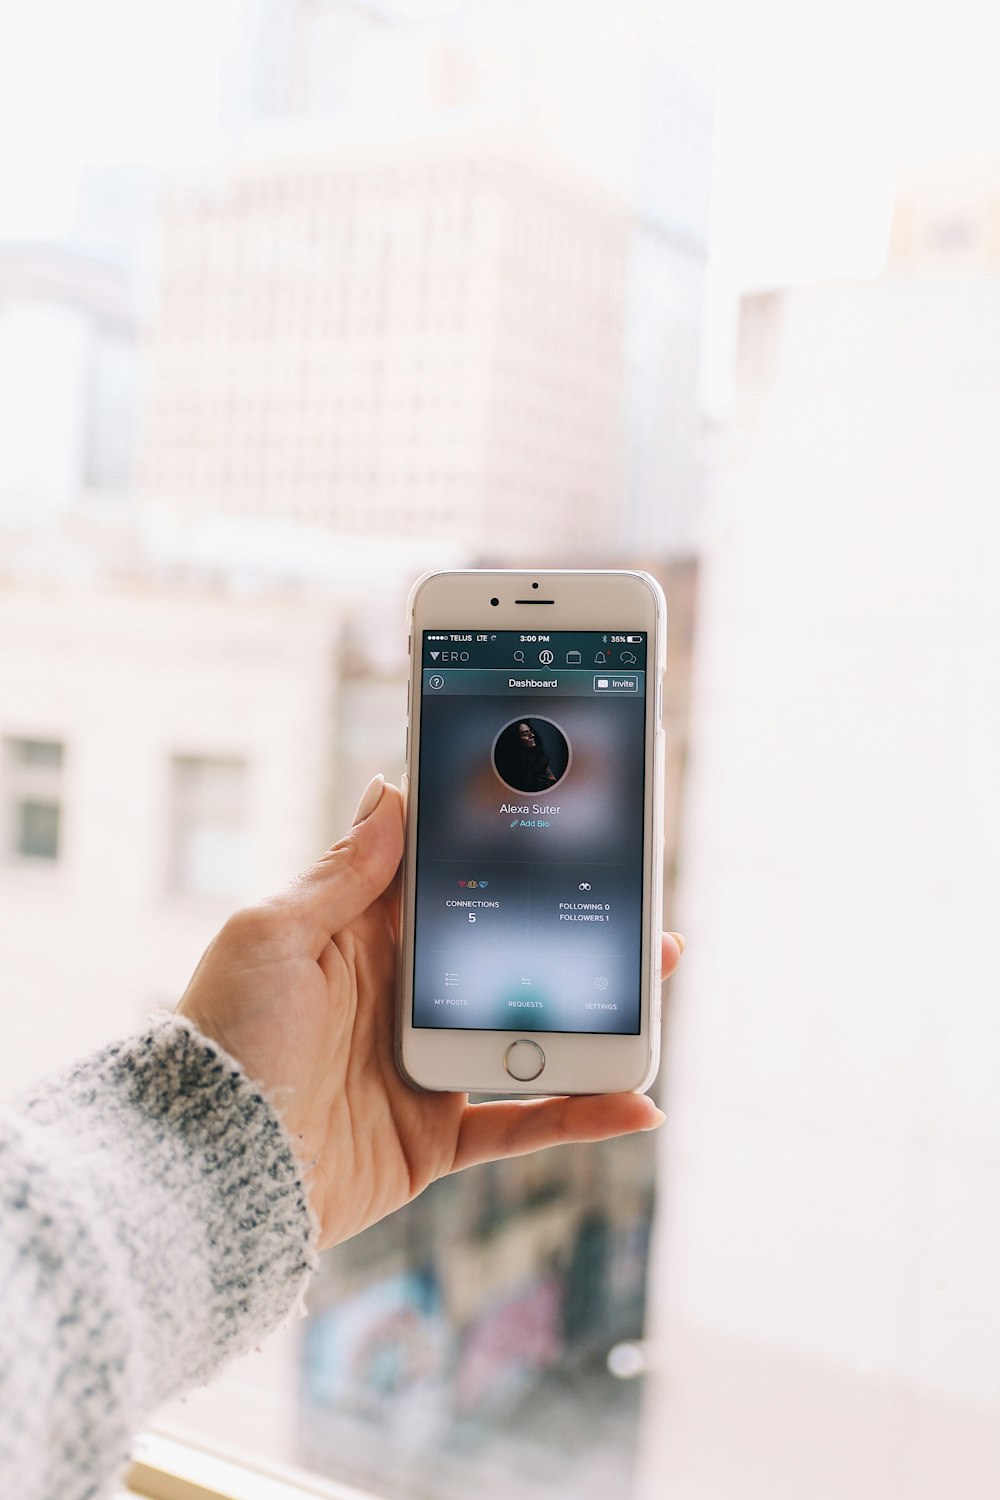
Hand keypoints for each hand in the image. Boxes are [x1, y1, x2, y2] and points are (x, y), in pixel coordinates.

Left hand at [179, 776, 684, 1250]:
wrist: (205, 1167)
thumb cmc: (224, 1037)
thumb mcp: (271, 936)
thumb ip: (340, 874)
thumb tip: (388, 790)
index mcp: (361, 940)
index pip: (447, 883)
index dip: (503, 853)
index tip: (560, 820)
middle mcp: (399, 998)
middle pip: (507, 951)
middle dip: (574, 925)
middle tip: (638, 897)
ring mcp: (422, 1066)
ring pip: (530, 1029)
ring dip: (598, 1005)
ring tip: (658, 976)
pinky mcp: (434, 1136)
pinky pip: (522, 1123)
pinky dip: (581, 1115)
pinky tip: (637, 1103)